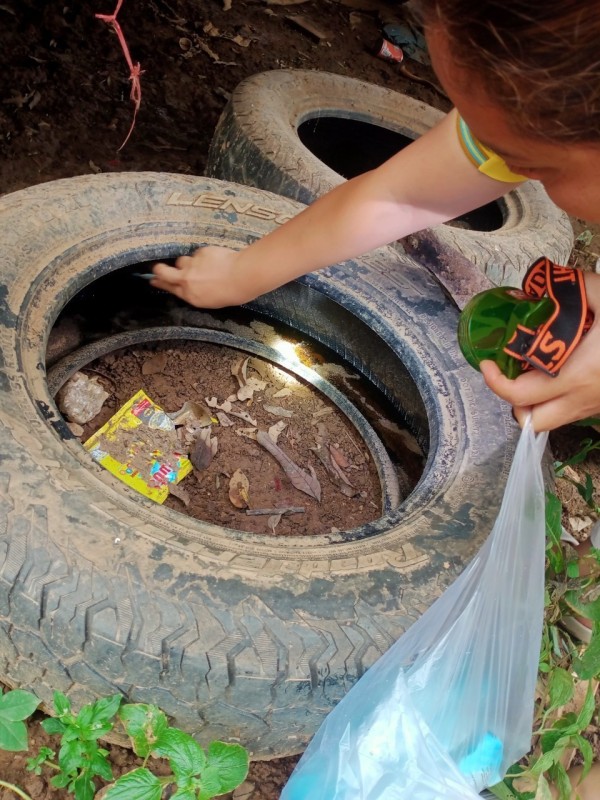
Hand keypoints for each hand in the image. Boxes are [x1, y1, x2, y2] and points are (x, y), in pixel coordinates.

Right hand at [151, 246, 255, 307]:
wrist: (242, 276)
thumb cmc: (232, 293)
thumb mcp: (210, 300)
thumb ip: (196, 292)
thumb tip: (189, 286)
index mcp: (190, 295)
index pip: (169, 288)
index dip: (159, 283)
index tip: (153, 280)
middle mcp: (187, 280)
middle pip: (164, 272)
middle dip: (159, 270)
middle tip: (158, 268)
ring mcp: (192, 265)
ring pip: (182, 261)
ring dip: (187, 263)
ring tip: (202, 266)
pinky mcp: (200, 253)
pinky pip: (198, 254)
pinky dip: (203, 257)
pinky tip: (215, 260)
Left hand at [480, 272, 599, 430]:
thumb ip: (567, 289)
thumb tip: (526, 292)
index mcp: (578, 375)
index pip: (519, 396)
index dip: (495, 383)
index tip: (486, 363)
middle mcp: (583, 398)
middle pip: (531, 423)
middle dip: (514, 403)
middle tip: (510, 373)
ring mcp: (595, 405)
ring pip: (550, 423)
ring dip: (534, 405)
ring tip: (533, 372)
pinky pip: (569, 412)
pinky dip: (554, 400)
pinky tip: (559, 371)